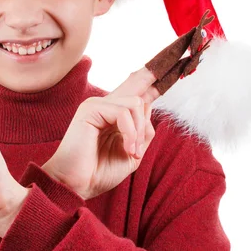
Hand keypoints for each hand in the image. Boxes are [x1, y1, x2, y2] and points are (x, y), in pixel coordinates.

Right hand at [42, 67, 160, 200]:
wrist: (76, 185)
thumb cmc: (99, 172)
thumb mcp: (132, 153)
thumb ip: (143, 132)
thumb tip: (149, 109)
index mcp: (114, 115)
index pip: (136, 91)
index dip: (151, 78)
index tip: (173, 66)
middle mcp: (105, 105)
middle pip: (135, 83)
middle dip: (151, 83)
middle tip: (154, 109)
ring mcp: (96, 105)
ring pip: (135, 103)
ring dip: (139, 131)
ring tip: (132, 151)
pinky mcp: (90, 109)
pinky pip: (123, 112)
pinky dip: (130, 133)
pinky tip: (127, 148)